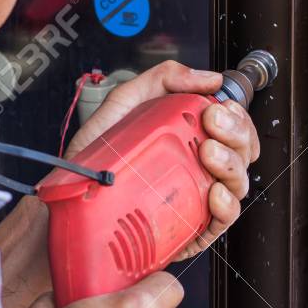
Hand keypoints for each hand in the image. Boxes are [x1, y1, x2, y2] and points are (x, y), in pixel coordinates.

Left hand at [66, 60, 260, 259]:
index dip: (236, 115)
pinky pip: (222, 221)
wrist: (66, 198)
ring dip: (231, 165)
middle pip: (242, 152)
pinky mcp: (190, 230)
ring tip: (208, 153)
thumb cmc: (94, 156)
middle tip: (212, 123)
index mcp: (190, 138)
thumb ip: (162, 79)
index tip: (216, 107)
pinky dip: (226, 206)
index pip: (233, 126)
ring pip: (238, 183)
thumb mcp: (124, 104)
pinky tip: (213, 193)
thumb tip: (208, 78)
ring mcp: (196, 198)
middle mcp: (199, 168)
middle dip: (237, 133)